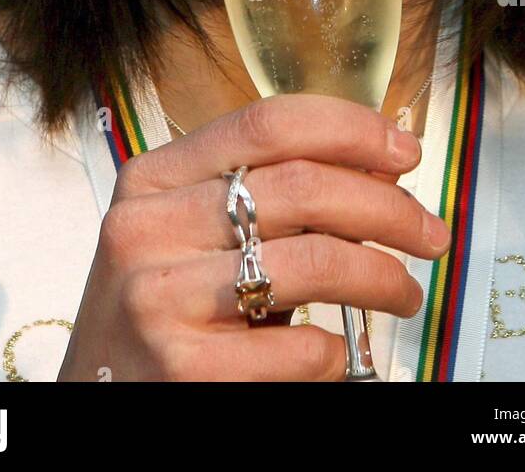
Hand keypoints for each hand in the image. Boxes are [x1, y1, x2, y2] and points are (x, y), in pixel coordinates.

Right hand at [57, 92, 450, 381]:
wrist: (95, 402)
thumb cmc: (160, 309)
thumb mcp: (188, 233)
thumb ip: (262, 196)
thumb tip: (378, 169)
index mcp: (152, 177)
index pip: (267, 121)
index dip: (351, 129)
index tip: (405, 153)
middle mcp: (146, 227)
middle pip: (302, 185)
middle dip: (388, 207)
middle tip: (429, 233)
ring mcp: (157, 298)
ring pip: (312, 261)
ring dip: (381, 276)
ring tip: (404, 292)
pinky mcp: (181, 369)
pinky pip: (298, 346)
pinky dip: (334, 349)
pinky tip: (335, 350)